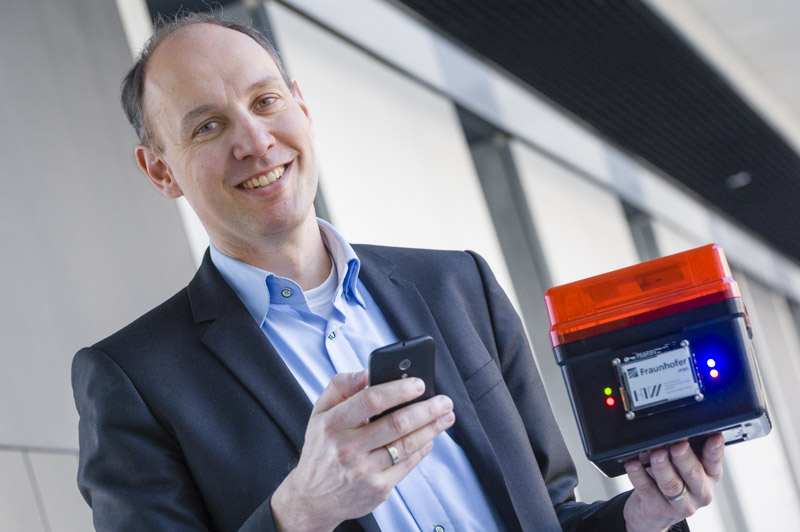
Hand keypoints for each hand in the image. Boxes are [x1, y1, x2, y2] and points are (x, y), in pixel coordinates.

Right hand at [270, 370, 455, 531]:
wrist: (312, 499)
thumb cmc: (321, 448)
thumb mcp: (319, 413)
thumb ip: (340, 387)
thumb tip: (366, 372)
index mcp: (332, 424)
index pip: (370, 401)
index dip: (398, 390)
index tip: (419, 383)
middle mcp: (347, 448)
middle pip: (396, 424)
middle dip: (426, 409)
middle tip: (444, 401)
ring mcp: (363, 471)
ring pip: (406, 445)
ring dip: (432, 428)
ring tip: (446, 416)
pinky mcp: (377, 489)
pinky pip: (407, 465)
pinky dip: (423, 448)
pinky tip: (430, 437)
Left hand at [623, 434, 723, 531]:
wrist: (653, 514)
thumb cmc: (670, 482)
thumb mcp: (681, 467)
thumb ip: (681, 452)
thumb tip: (670, 434)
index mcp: (708, 477)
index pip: (714, 462)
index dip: (715, 450)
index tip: (713, 437)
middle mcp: (699, 493)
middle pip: (693, 473)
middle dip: (685, 457)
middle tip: (678, 445)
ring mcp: (681, 505)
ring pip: (672, 484)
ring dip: (662, 467)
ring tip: (656, 454)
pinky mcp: (659, 510)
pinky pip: (647, 490)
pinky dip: (638, 475)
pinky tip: (632, 464)